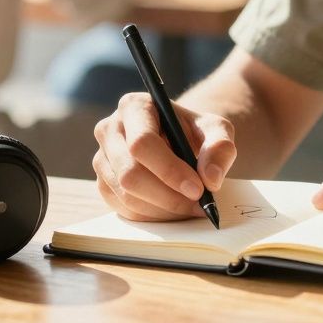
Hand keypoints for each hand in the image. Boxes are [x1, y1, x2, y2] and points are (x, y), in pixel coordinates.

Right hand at [92, 92, 237, 220]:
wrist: (180, 141)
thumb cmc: (195, 132)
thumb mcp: (216, 129)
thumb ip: (220, 147)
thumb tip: (210, 178)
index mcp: (134, 107)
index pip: (142, 142)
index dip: (169, 170)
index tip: (198, 189)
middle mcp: (110, 130)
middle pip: (130, 173)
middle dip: (168, 196)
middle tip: (199, 205)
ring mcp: (102, 159)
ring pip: (127, 195)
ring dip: (163, 209)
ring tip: (191, 206)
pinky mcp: (103, 184)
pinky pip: (124, 209)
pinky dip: (153, 216)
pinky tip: (175, 209)